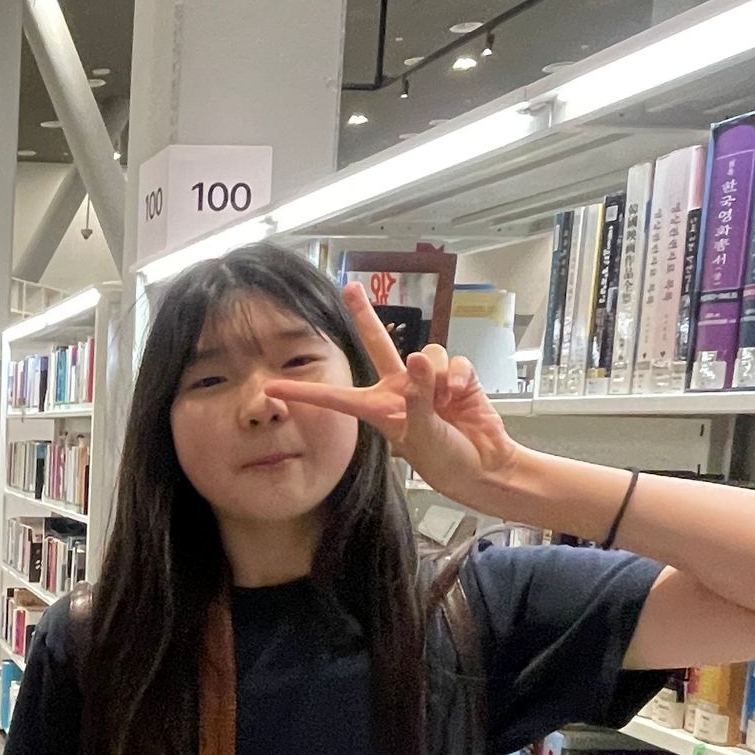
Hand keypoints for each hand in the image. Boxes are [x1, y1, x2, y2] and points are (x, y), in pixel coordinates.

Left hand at [265, 282, 519, 503]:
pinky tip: (461, 395)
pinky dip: (458, 377)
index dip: (303, 391)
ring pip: (428, 354)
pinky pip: (454, 362)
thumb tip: (420, 358)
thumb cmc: (444, 460)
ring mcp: (427, 380)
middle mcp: (398, 388)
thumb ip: (419, 396)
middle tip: (349, 288)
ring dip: (439, 377)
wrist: (483, 466)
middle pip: (376, 342)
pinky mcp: (454, 376)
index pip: (333, 397)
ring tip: (446, 403)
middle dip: (364, 314)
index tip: (271, 387)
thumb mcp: (421, 434)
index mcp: (377, 408)